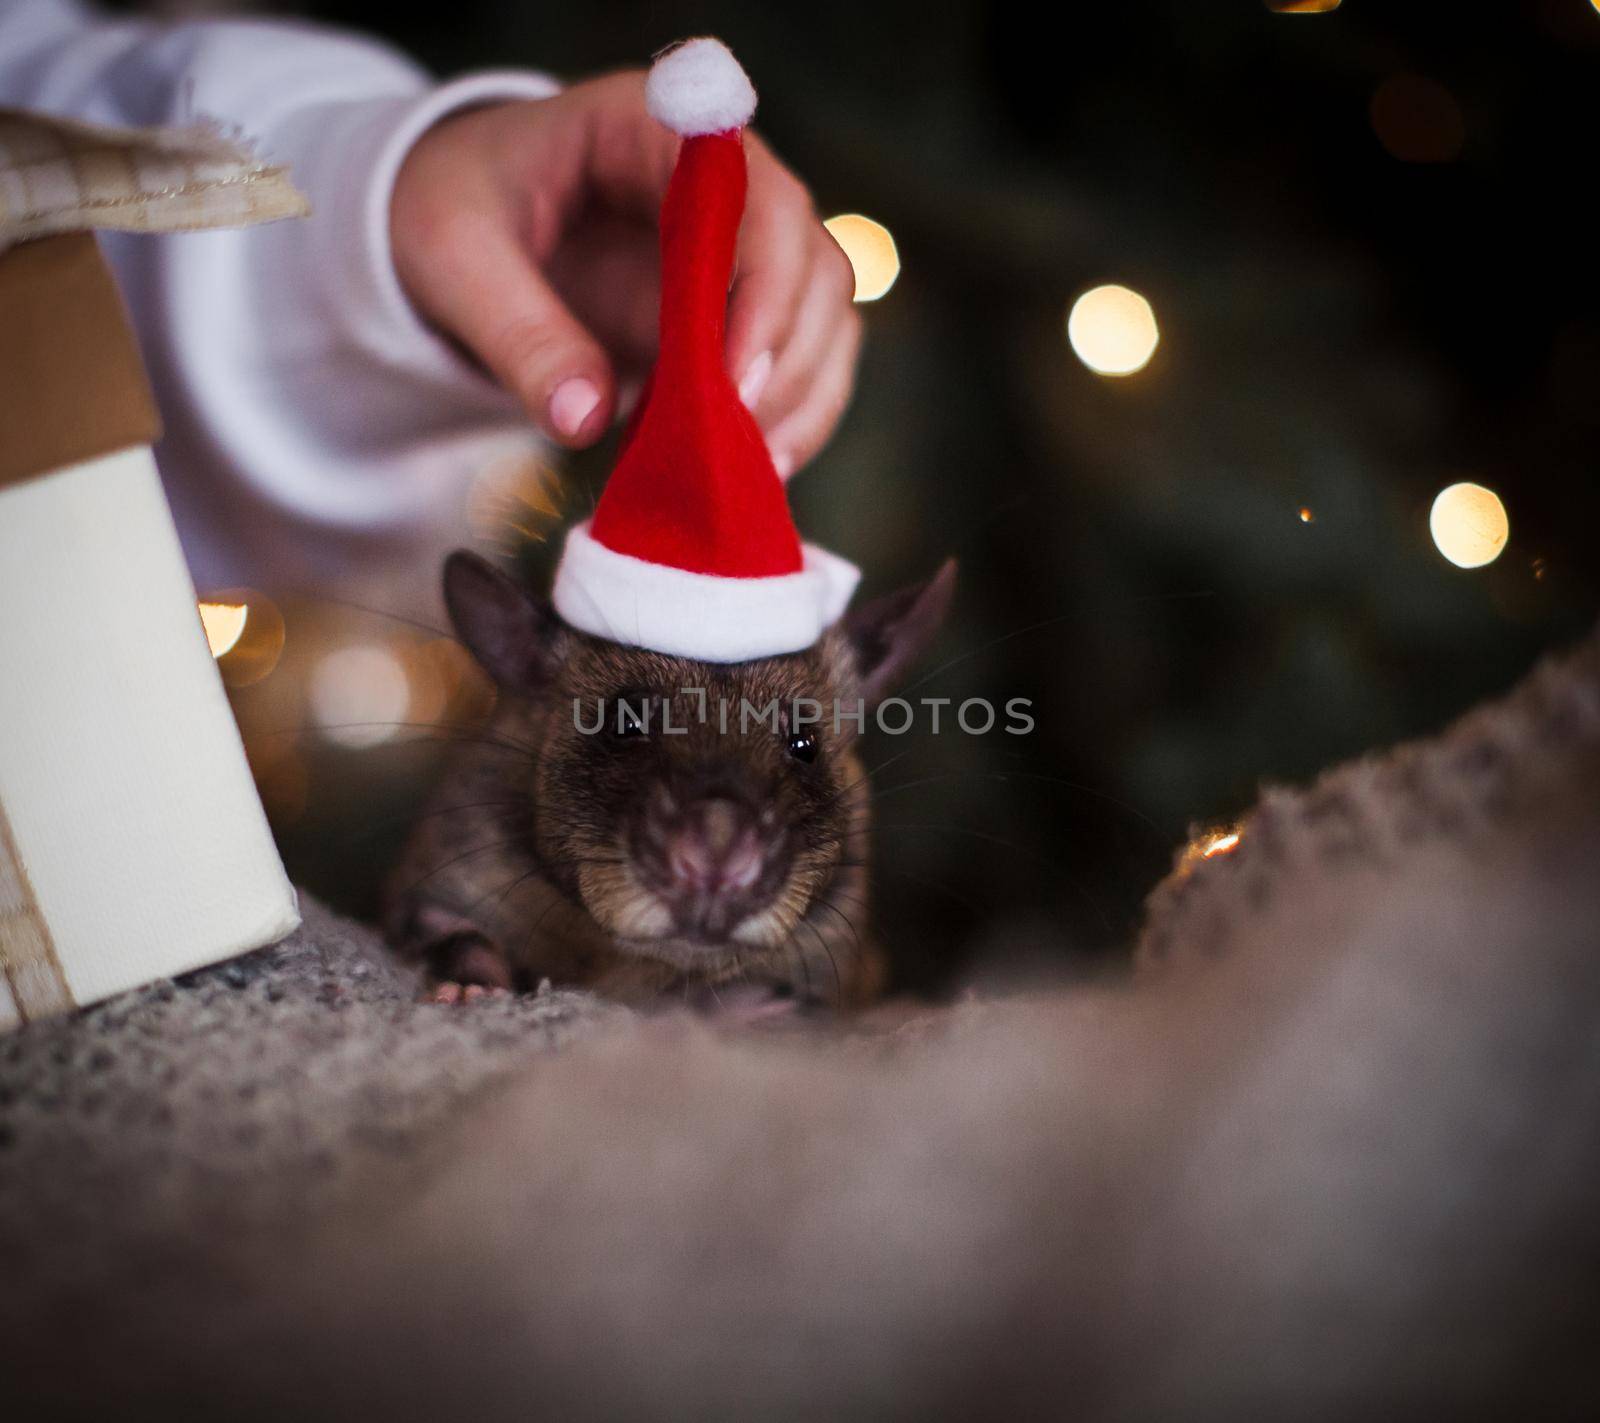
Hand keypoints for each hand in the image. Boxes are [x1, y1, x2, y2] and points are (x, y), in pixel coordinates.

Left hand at [391, 71, 862, 476]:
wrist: (463, 224)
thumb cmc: (456, 211)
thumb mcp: (456, 261)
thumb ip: (518, 335)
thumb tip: (584, 420)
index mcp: (654, 131)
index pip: (754, 193)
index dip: (765, 284)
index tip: (732, 375)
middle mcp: (724, 182)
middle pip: (810, 261)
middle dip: (786, 358)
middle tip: (735, 439)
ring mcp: (744, 249)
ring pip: (826, 316)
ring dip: (803, 397)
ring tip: (751, 470)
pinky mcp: (743, 311)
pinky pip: (804, 363)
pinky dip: (795, 419)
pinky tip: (756, 470)